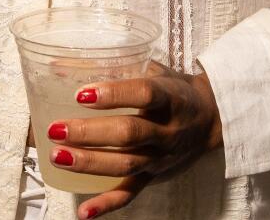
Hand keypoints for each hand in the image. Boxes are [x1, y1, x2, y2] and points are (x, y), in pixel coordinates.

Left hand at [43, 65, 221, 216]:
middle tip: (57, 129)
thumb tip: (59, 64)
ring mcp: (161, 157)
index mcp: (170, 98)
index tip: (81, 94)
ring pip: (126, 165)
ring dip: (90, 163)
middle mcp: (167, 130)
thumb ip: (115, 66)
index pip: (143, 94)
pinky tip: (84, 211)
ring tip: (58, 157)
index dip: (113, 95)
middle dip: (90, 133)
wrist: (212, 119)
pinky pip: (131, 193)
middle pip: (129, 134)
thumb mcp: (155, 70)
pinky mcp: (155, 176)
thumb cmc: (176, 90)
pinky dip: (107, 204)